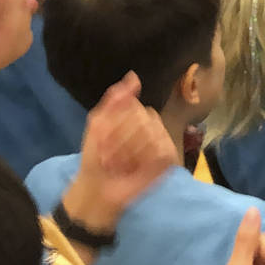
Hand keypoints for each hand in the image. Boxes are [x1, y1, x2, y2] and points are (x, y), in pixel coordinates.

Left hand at [63, 74, 179, 233]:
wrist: (97, 188)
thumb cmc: (95, 156)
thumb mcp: (97, 123)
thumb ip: (114, 99)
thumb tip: (133, 76)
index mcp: (135, 113)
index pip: (133, 106)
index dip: (115, 124)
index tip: (102, 141)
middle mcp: (152, 124)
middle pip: (143, 119)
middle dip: (120, 140)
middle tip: (109, 156)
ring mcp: (162, 140)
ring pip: (151, 134)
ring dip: (128, 153)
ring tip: (120, 165)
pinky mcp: (168, 158)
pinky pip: (160, 150)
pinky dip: (143, 160)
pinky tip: (135, 169)